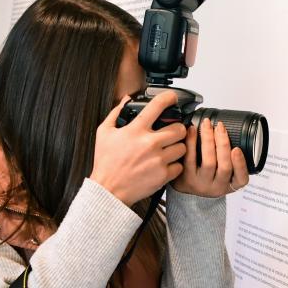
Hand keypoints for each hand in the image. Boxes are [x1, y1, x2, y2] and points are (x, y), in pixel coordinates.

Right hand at [89, 91, 187, 205]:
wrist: (109, 189)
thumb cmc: (106, 162)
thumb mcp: (104, 133)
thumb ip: (116, 113)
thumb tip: (126, 99)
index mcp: (135, 131)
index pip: (156, 107)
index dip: (168, 98)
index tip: (172, 98)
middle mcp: (149, 144)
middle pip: (179, 129)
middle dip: (177, 129)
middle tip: (172, 132)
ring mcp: (158, 160)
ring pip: (183, 147)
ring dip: (177, 147)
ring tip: (168, 150)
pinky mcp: (163, 175)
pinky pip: (180, 166)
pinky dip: (175, 165)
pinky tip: (165, 164)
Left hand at [170, 117, 249, 196]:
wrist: (183, 185)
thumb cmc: (206, 174)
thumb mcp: (222, 172)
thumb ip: (228, 158)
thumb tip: (226, 132)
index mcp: (230, 184)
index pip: (241, 178)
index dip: (240, 164)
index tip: (237, 148)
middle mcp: (216, 187)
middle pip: (224, 167)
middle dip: (223, 144)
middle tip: (220, 127)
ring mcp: (201, 184)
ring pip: (209, 162)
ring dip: (209, 140)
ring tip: (207, 125)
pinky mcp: (187, 179)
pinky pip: (191, 159)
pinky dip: (192, 142)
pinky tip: (192, 130)